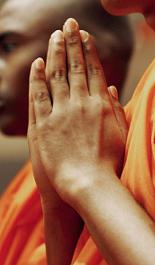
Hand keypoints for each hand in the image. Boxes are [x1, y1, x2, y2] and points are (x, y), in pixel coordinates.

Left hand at [28, 18, 127, 205]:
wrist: (88, 184)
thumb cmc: (107, 162)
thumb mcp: (119, 132)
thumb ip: (116, 107)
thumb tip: (113, 86)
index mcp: (100, 105)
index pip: (94, 70)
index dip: (89, 50)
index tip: (86, 36)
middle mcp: (80, 104)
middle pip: (75, 67)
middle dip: (73, 42)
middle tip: (70, 23)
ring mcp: (60, 113)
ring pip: (56, 75)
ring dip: (55, 53)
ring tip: (55, 35)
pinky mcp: (43, 125)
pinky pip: (39, 96)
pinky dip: (37, 78)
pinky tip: (37, 63)